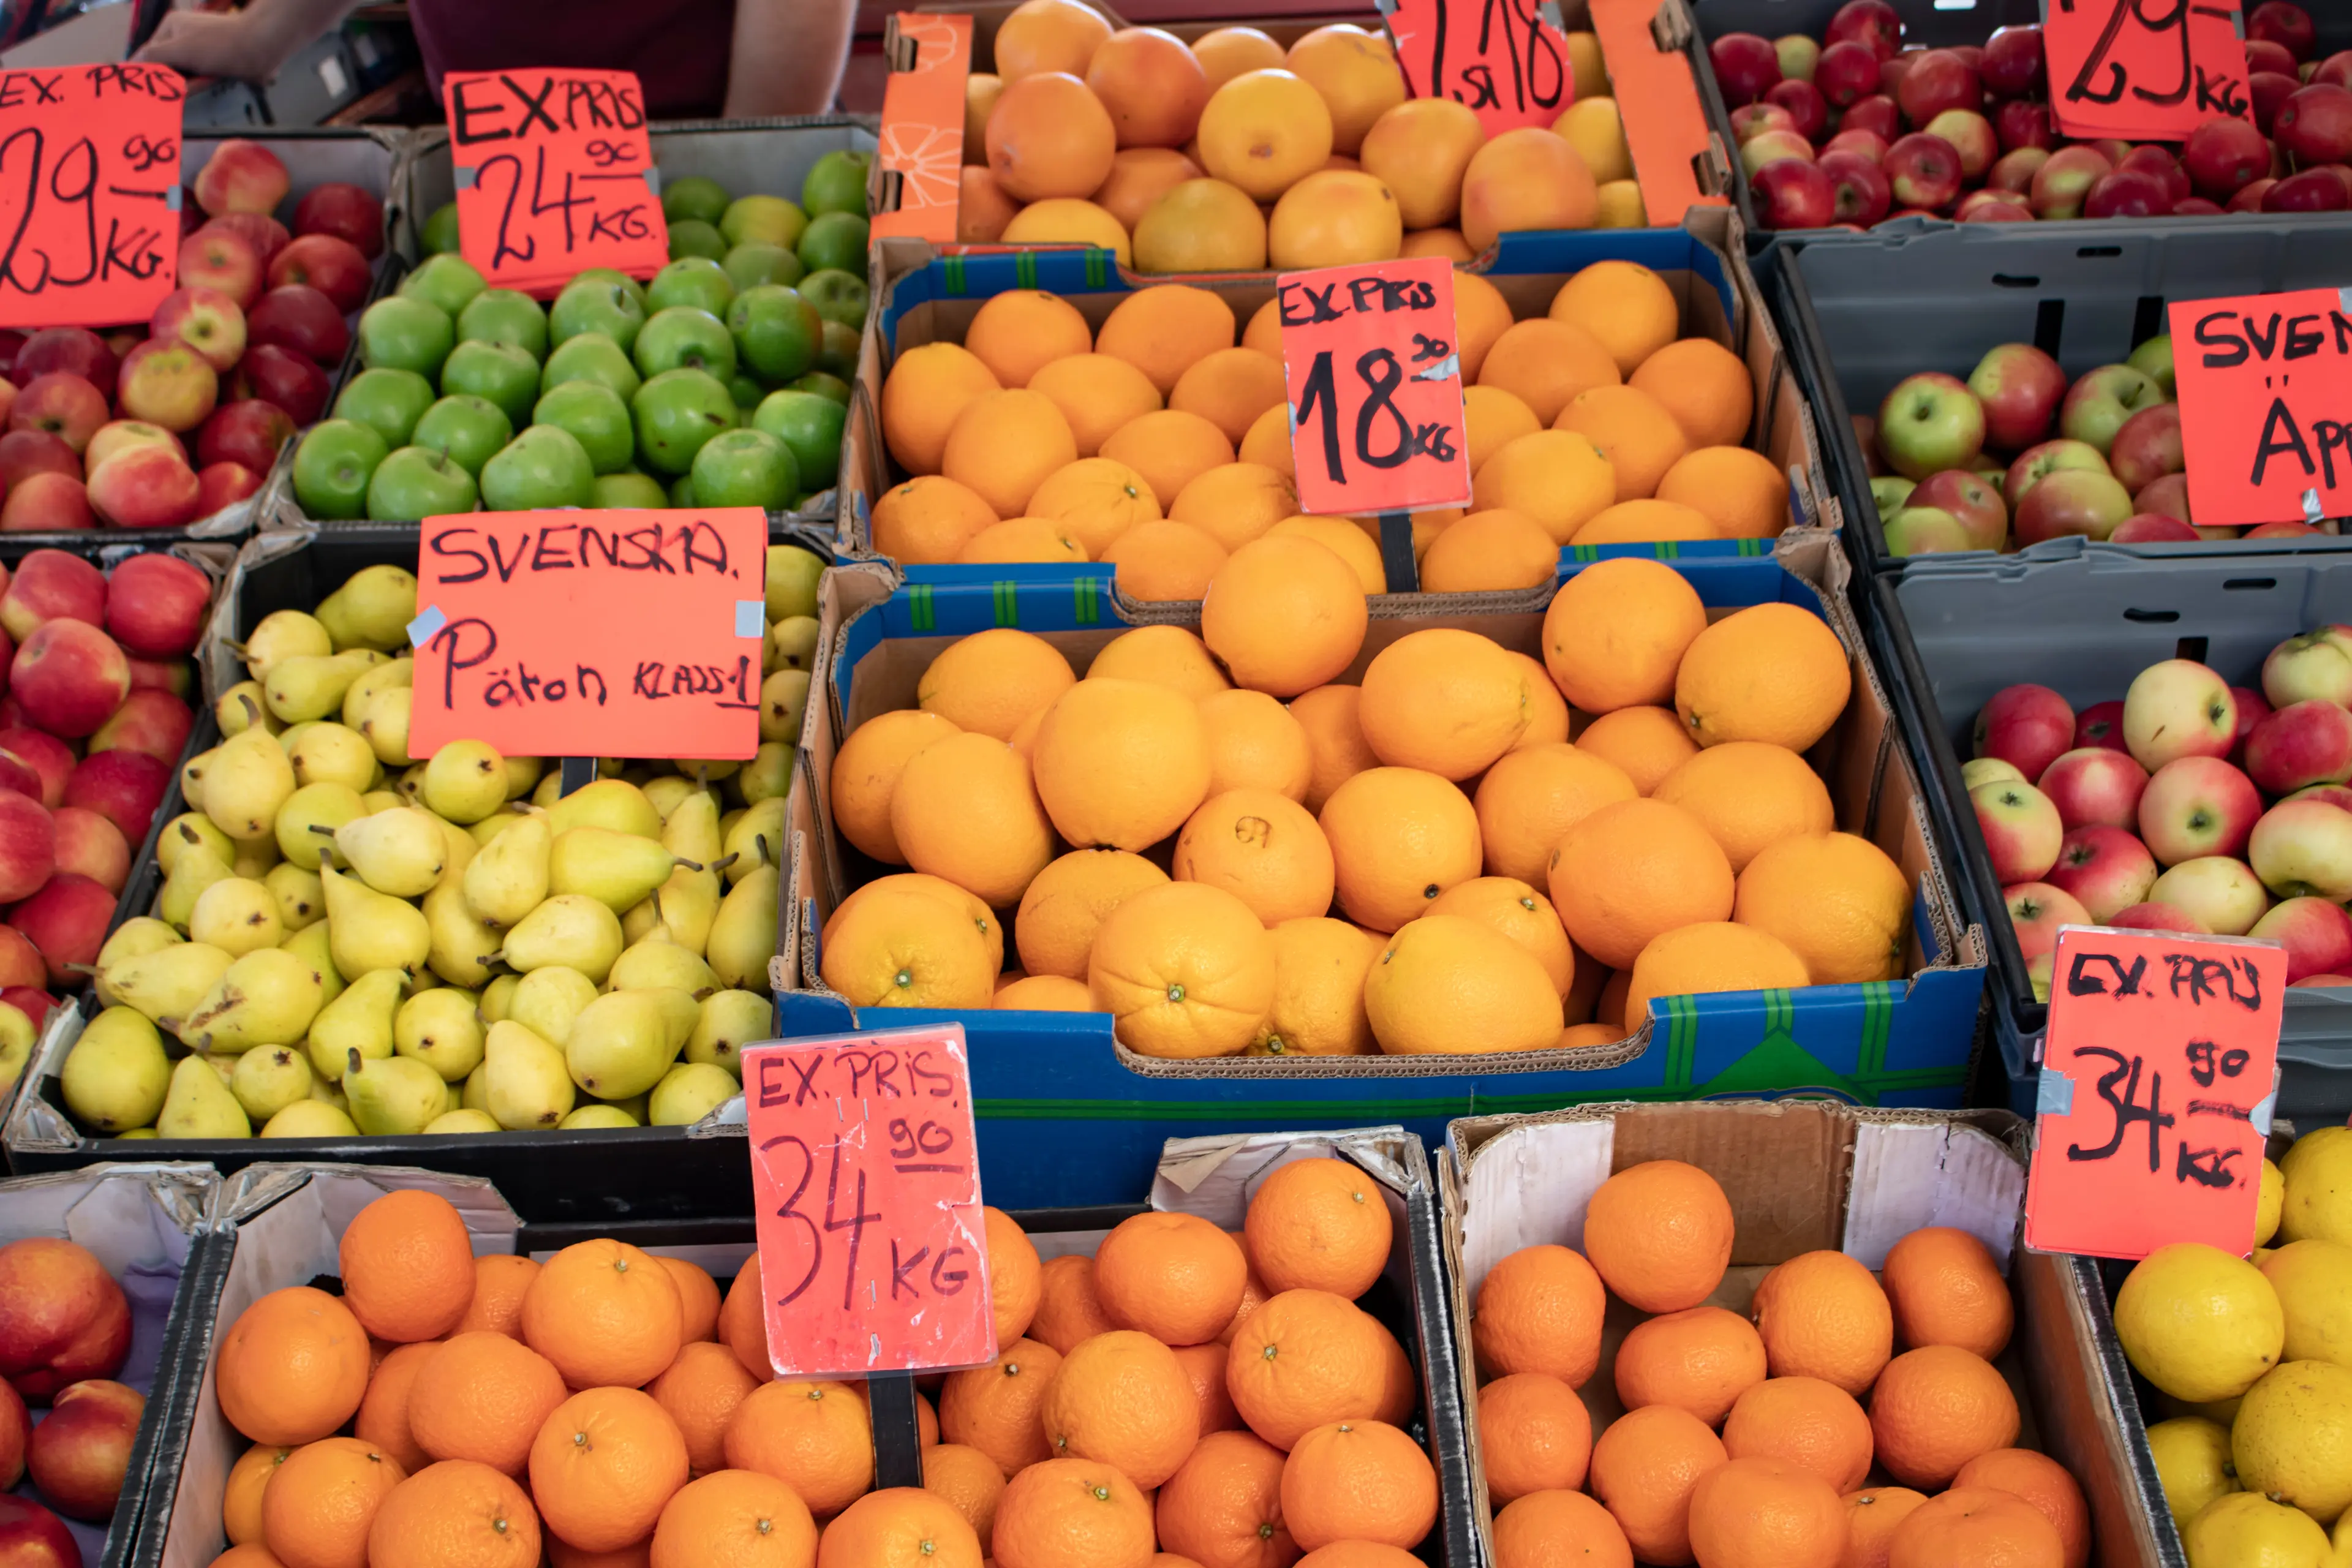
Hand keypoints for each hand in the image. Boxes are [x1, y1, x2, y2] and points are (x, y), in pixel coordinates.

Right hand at [133, 8, 286, 81]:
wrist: (263, 47)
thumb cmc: (219, 45)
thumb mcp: (180, 49)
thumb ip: (154, 56)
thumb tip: (130, 65)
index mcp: (170, 28)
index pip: (148, 53)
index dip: (146, 73)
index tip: (142, 92)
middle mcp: (182, 36)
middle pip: (167, 66)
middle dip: (173, 80)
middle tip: (182, 86)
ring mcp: (199, 49)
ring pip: (184, 75)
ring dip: (190, 84)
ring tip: (202, 81)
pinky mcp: (215, 62)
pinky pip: (201, 77)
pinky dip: (202, 83)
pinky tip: (209, 82)